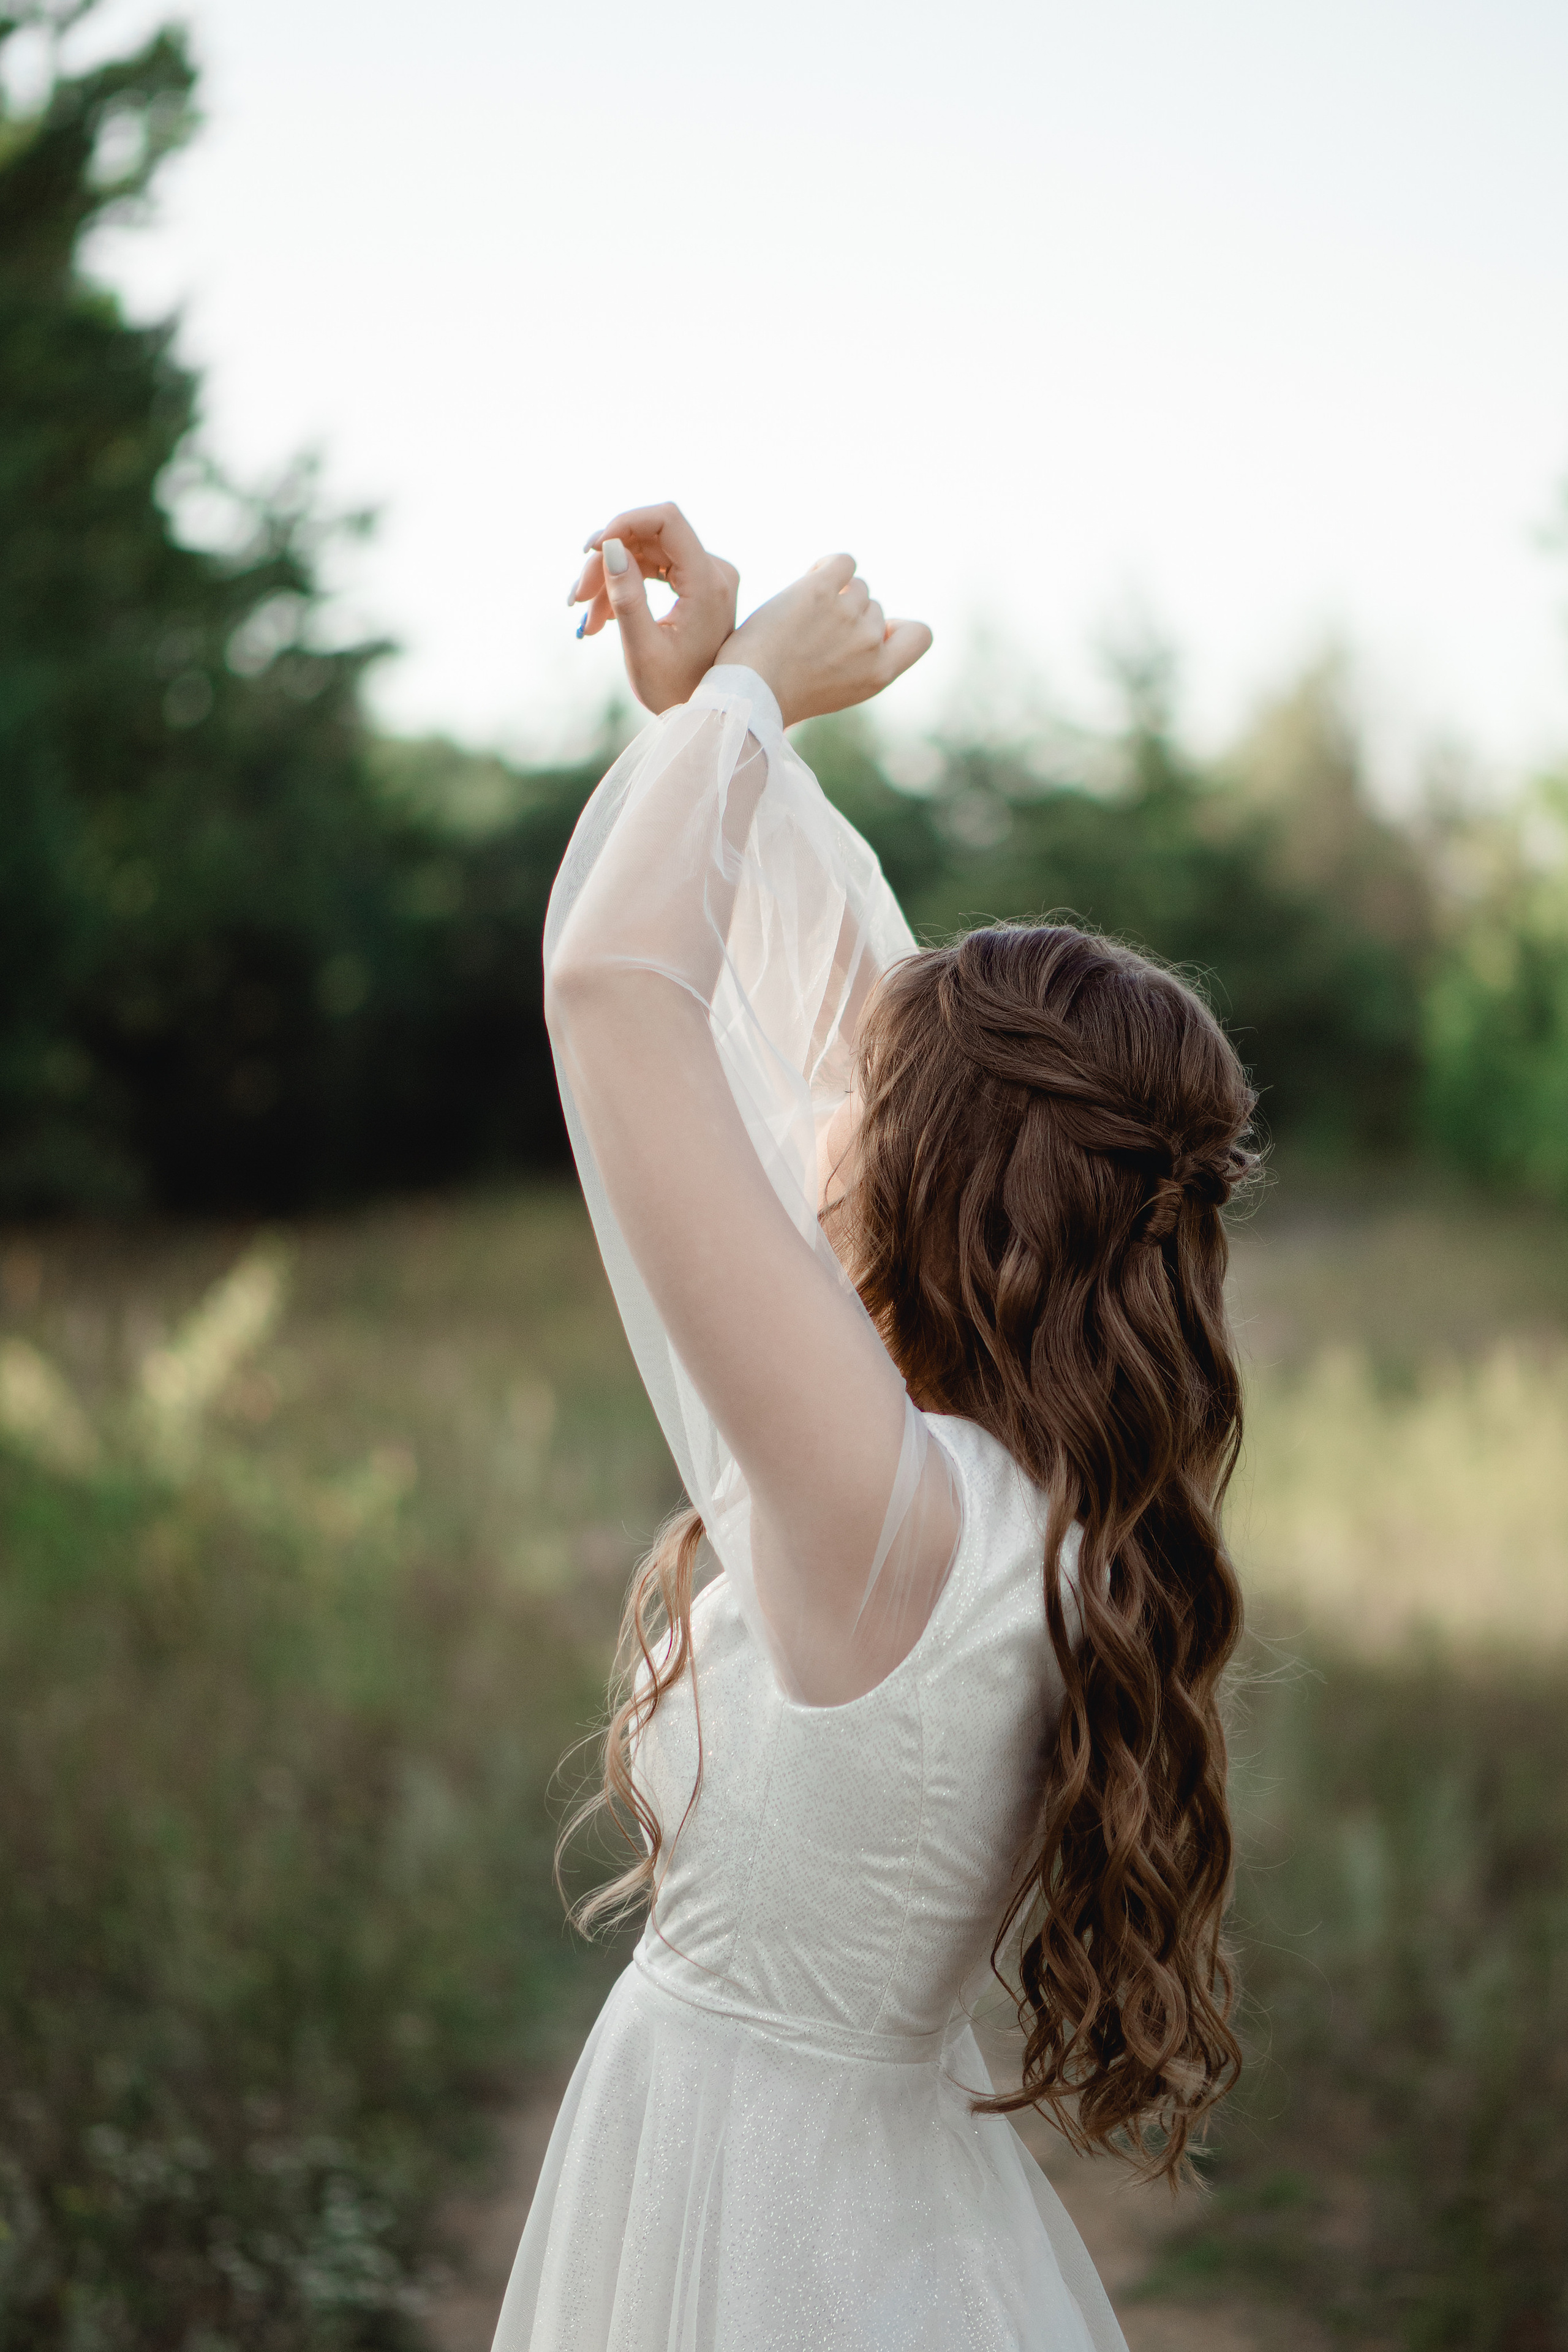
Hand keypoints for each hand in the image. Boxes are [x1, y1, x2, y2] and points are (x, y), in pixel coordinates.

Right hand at [569, 503, 739, 713]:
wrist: (709, 716)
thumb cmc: (677, 692)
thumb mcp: (643, 650)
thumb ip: (627, 598)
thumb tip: (609, 547)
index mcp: (709, 583)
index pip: (667, 520)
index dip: (623, 523)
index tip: (590, 550)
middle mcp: (715, 571)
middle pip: (649, 538)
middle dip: (607, 562)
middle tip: (576, 600)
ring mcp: (708, 576)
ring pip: (646, 553)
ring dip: (610, 579)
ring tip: (587, 620)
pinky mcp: (698, 585)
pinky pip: (654, 569)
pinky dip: (626, 586)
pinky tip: (603, 616)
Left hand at [714, 557, 931, 727]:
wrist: (748, 690)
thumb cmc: (784, 695)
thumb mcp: (839, 689)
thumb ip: (865, 660)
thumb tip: (882, 624)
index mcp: (879, 674)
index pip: (920, 635)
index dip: (898, 627)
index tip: (875, 630)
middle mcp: (870, 643)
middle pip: (874, 608)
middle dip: (847, 614)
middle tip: (811, 631)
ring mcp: (848, 615)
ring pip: (855, 586)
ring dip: (833, 592)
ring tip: (801, 612)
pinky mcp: (821, 590)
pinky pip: (843, 561)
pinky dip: (829, 566)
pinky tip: (809, 580)